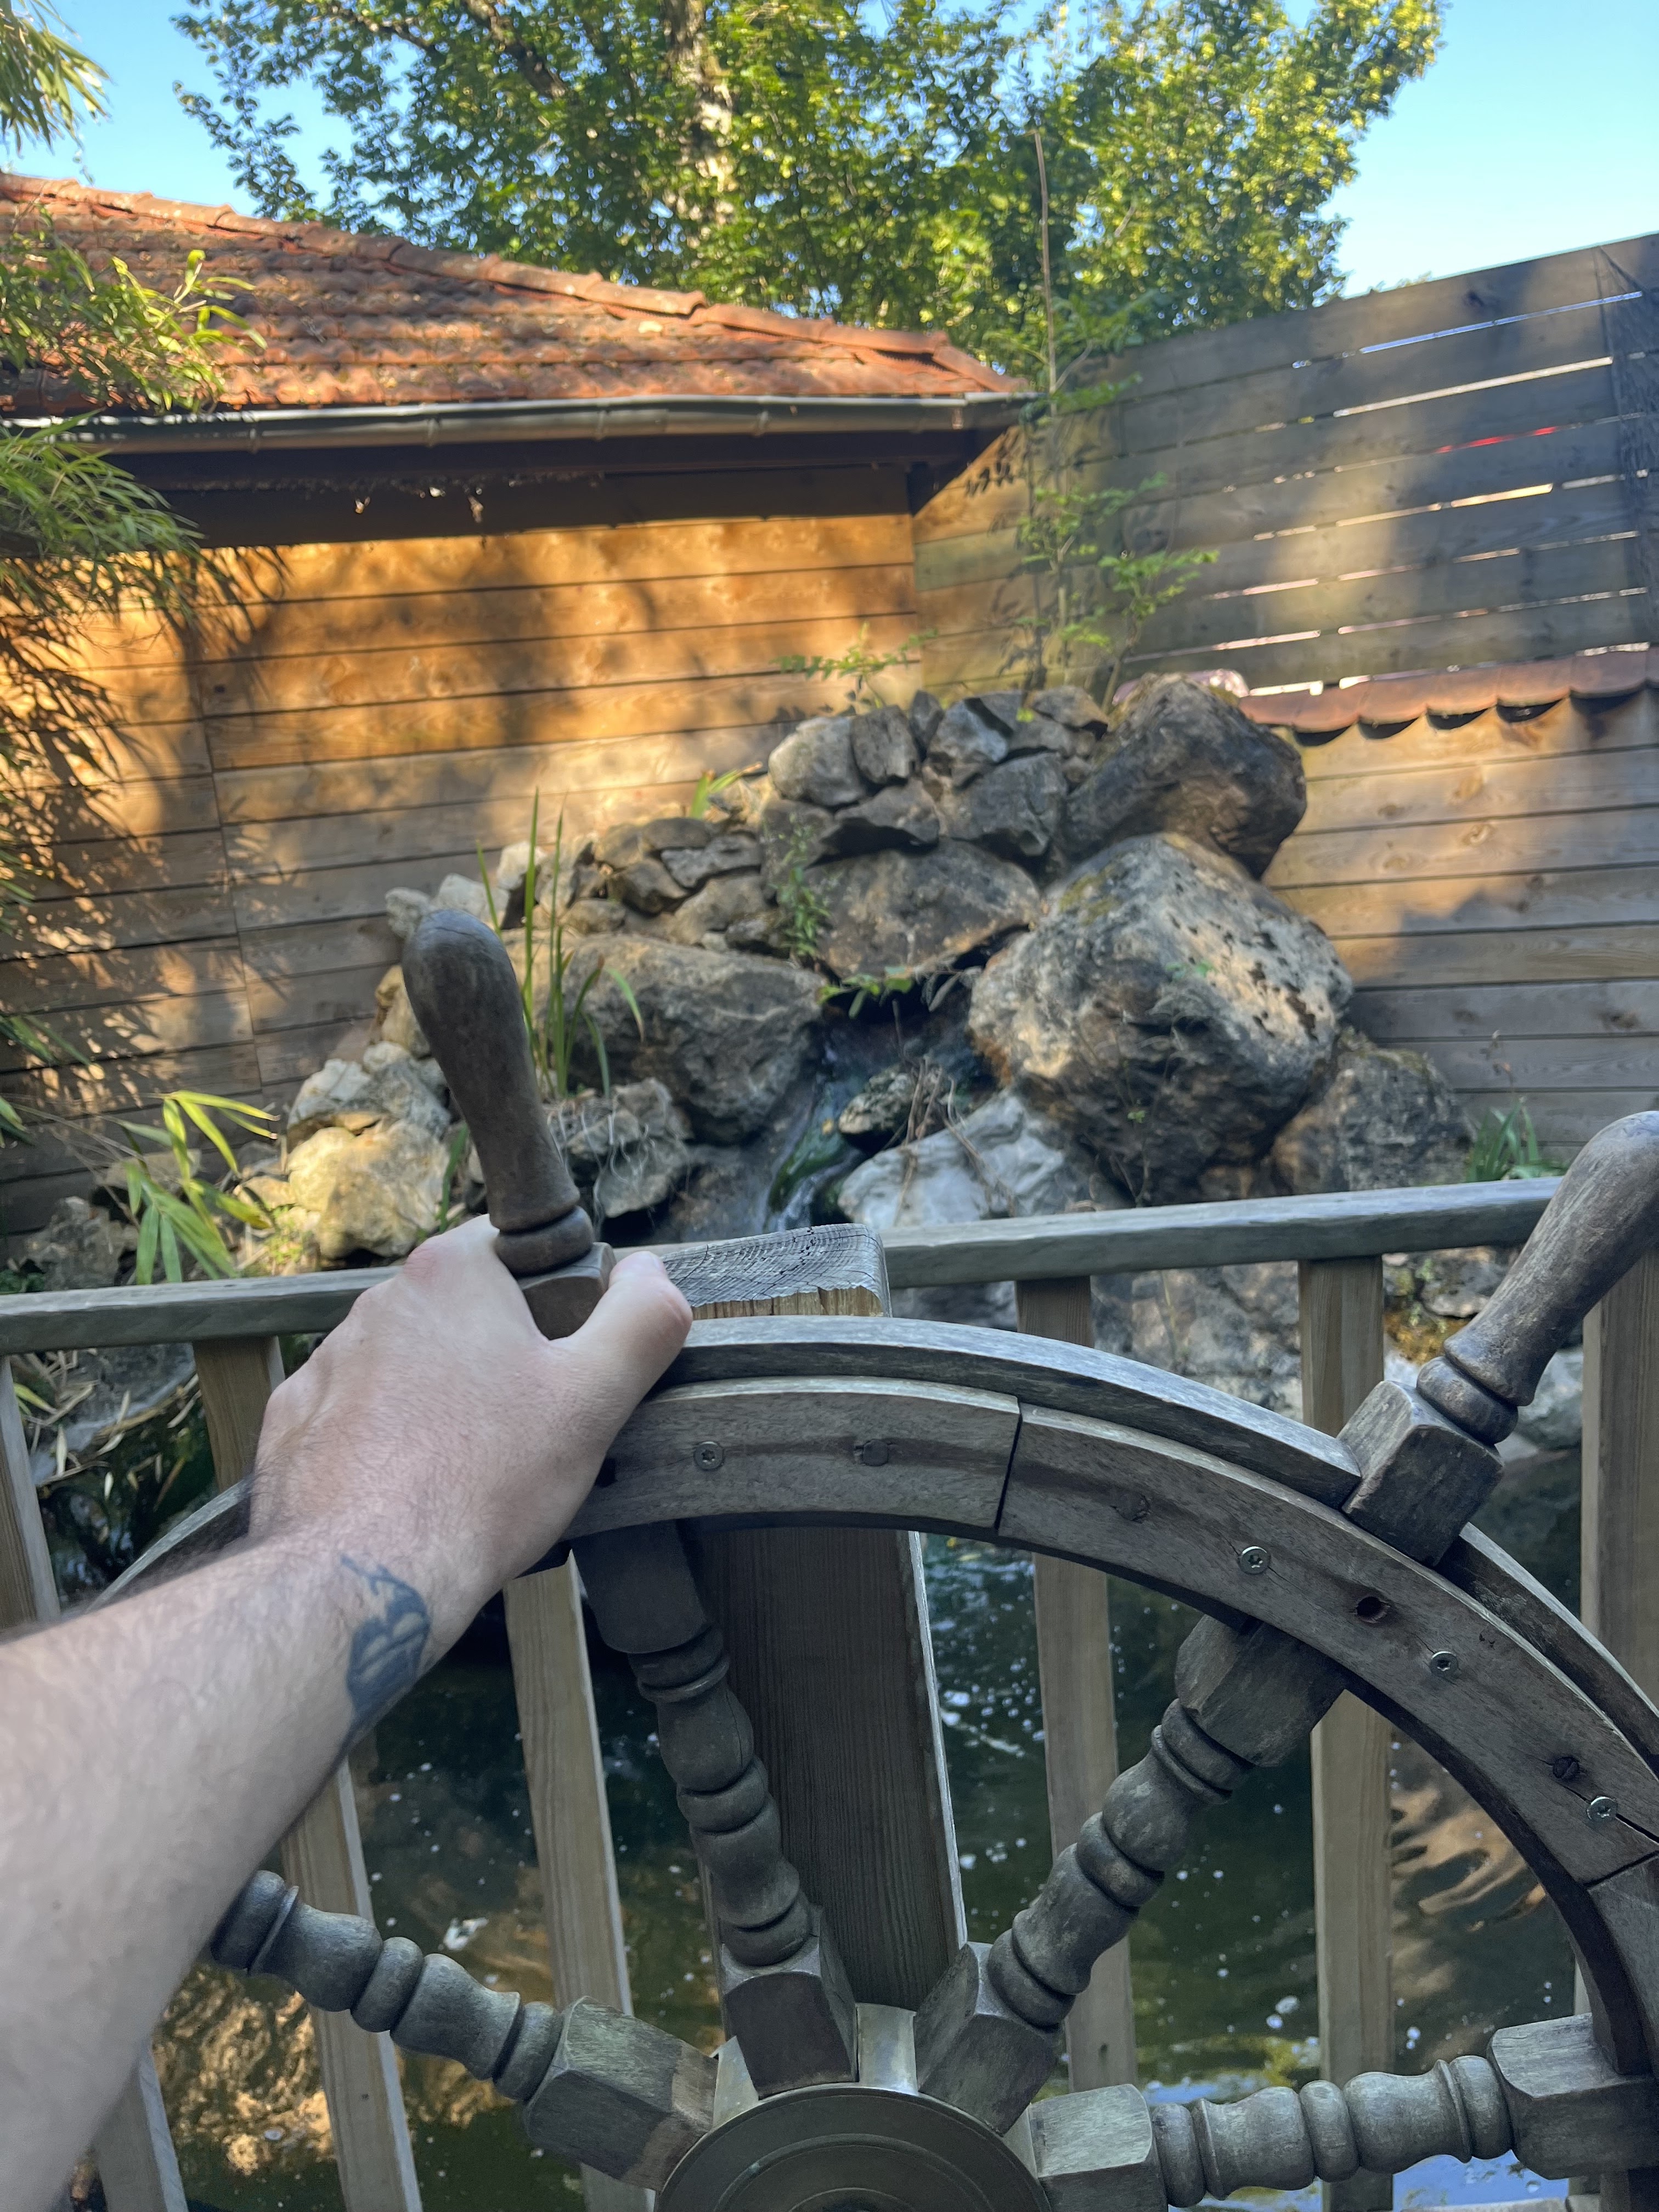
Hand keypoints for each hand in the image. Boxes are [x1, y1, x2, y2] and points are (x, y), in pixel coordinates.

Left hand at [248, 1220, 690, 1650]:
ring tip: (469, 1472)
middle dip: (497, 1358)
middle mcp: (376, 1302)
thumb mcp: (595, 1397)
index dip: (552, 1298)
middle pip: (461, 1312)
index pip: (513, 1247)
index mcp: (449, 1274)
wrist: (366, 1577)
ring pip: (407, 1366)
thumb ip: (641, 1319)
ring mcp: (326, 1363)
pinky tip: (412, 1492)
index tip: (565, 1361)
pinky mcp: (292, 1423)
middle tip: (527, 1429)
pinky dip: (385, 1444)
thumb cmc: (482, 1484)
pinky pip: (356, 1417)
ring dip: (439, 1402)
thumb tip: (650, 1270)